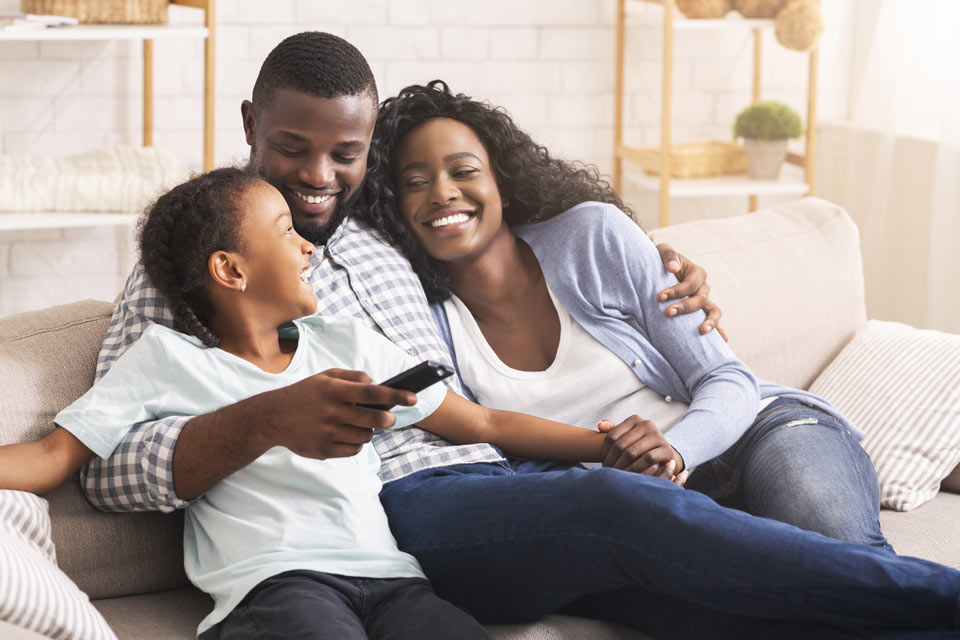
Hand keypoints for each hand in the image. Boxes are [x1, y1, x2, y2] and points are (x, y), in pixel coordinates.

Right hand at [258, 369, 416, 459]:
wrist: (272, 418)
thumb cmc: (305, 394)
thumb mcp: (326, 377)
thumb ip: (354, 377)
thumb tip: (378, 385)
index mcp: (333, 390)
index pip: (372, 393)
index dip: (396, 395)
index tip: (414, 397)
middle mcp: (331, 412)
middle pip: (374, 420)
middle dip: (388, 419)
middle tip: (389, 418)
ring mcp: (327, 433)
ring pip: (366, 436)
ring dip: (369, 431)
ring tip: (357, 424)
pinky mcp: (324, 451)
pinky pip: (354, 450)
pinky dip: (356, 443)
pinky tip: (346, 434)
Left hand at [597, 417, 685, 485]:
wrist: (664, 456)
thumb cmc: (640, 446)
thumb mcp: (626, 437)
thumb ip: (612, 431)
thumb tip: (599, 425)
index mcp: (635, 419)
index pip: (612, 435)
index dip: (604, 450)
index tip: (602, 461)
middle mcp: (647, 424)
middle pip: (621, 444)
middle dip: (612, 460)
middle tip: (607, 471)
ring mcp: (658, 436)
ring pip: (632, 452)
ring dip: (622, 466)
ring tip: (616, 475)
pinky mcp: (666, 449)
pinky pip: (647, 459)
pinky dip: (636, 469)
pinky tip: (630, 476)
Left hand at [655, 243, 727, 341]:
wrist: (660, 270)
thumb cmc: (662, 260)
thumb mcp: (663, 251)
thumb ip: (668, 256)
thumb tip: (673, 269)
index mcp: (697, 273)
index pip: (690, 284)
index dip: (676, 291)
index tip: (659, 297)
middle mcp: (703, 288)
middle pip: (700, 299)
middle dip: (684, 307)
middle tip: (667, 312)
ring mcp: (704, 301)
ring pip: (713, 311)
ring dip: (710, 322)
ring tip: (702, 331)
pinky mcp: (700, 312)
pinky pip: (713, 321)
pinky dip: (719, 331)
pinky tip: (723, 341)